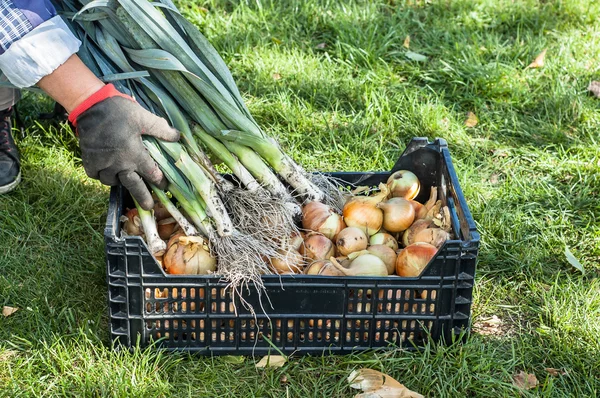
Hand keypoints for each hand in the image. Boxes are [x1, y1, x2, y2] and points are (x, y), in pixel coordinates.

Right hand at [68, 84, 179, 209]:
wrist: (90, 105)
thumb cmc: (120, 111)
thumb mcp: (144, 117)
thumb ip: (162, 130)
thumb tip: (178, 137)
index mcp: (134, 154)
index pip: (151, 174)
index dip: (160, 181)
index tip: (165, 186)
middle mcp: (119, 163)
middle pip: (133, 186)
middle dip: (142, 197)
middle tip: (149, 207)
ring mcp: (103, 164)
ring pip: (113, 181)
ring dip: (120, 182)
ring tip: (126, 180)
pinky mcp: (89, 161)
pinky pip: (97, 176)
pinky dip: (103, 176)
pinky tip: (109, 172)